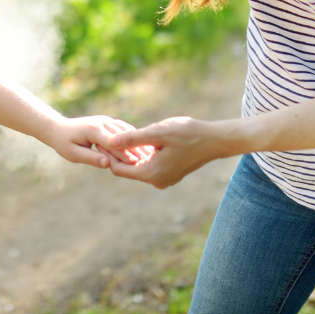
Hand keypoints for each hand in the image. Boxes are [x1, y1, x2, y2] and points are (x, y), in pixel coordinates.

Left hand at [39, 115, 139, 168]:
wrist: (58, 128)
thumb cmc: (64, 143)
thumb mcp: (73, 154)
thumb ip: (90, 158)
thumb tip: (107, 164)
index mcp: (93, 130)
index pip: (113, 143)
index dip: (125, 154)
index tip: (137, 164)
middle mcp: (102, 122)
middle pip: (123, 137)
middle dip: (135, 148)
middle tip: (149, 160)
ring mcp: (106, 120)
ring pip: (126, 131)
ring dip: (137, 142)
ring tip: (149, 155)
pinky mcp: (108, 122)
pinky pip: (123, 129)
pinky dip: (133, 138)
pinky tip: (142, 147)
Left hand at [107, 117, 236, 188]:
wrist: (215, 140)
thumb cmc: (188, 133)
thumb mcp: (158, 133)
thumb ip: (133, 138)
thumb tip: (111, 141)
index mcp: (151, 173)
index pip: (118, 169)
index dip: (107, 154)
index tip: (99, 139)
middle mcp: (156, 180)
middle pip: (127, 169)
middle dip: (117, 154)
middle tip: (104, 136)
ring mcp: (164, 178)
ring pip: (138, 166)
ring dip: (130, 153)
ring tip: (118, 136)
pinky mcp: (170, 173)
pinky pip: (149, 165)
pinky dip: (141, 154)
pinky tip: (137, 140)